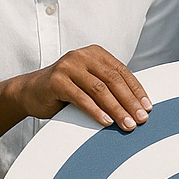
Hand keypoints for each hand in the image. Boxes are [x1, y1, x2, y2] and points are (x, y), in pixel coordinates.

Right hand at [11, 45, 151, 130]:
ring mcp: (68, 66)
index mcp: (95, 53)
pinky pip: (81, 97)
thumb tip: (138, 106)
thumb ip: (109, 87)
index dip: (136, 90)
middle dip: (129, 101)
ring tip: (127, 124)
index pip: (122, 71)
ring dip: (116, 109)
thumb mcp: (89, 83)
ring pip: (99, 89)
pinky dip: (95, 111)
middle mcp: (82, 55)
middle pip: (113, 80)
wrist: (30, 91)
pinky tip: (106, 122)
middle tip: (141, 119)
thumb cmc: (66, 90)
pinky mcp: (56, 80)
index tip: (148, 107)